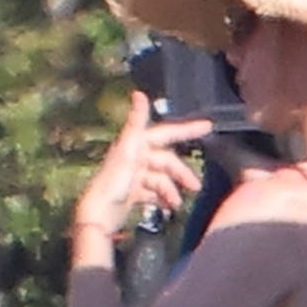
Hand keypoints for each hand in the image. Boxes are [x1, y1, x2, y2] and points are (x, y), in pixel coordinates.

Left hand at [76, 91, 211, 232]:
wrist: (98, 213)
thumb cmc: (112, 180)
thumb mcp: (127, 149)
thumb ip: (135, 121)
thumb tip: (138, 93)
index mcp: (136, 144)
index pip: (166, 133)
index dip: (187, 129)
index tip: (209, 126)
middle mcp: (135, 157)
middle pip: (166, 161)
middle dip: (181, 173)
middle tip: (195, 186)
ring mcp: (134, 176)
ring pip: (161, 179)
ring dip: (171, 190)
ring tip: (177, 203)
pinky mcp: (132, 193)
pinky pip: (153, 192)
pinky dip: (162, 198)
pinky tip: (168, 206)